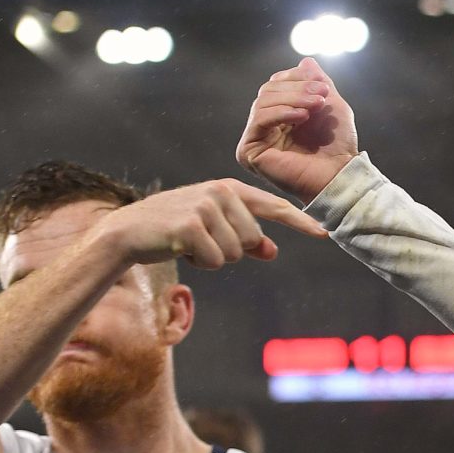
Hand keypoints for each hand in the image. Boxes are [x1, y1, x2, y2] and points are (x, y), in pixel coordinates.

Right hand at [90, 179, 323, 270]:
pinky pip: (217, 260)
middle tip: (202, 241)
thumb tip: (272, 251)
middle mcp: (220, 192)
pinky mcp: (191, 225)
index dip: (299, 222)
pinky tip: (181, 249)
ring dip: (214, 257)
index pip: (273, 207)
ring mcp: (205, 207)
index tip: (325, 233)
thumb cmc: (174, 230)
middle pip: (253, 240)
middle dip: (232, 250)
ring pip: (236, 253)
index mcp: (229, 189)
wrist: (128, 232)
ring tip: (189, 243)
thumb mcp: (213, 231)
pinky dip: (201, 263)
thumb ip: (245, 240)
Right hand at [237, 58, 360, 202]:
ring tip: (316, 105)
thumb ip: (317, 82)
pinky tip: (302, 117)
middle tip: (322, 94)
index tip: (323, 86)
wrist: (340, 176)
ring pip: (263, 102)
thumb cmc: (338, 146)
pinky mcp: (249, 151)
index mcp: (279, 115)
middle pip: (268, 91)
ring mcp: (255, 138)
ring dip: (293, 99)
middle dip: (297, 89)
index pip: (277, 84)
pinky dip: (282, 113)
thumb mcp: (330, 106)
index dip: (297, 79)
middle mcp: (264, 126)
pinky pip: (260, 120)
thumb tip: (306, 60)